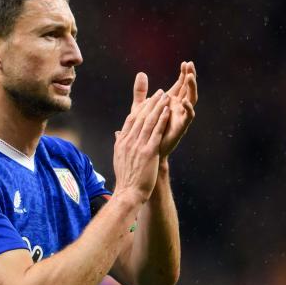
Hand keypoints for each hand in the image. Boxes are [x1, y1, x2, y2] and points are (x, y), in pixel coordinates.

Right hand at [113, 84, 170, 203]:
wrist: (129, 192)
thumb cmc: (126, 178)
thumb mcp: (119, 158)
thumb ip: (119, 143)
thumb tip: (118, 134)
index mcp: (122, 142)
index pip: (131, 120)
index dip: (140, 109)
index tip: (147, 101)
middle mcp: (129, 141)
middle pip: (140, 117)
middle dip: (151, 103)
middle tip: (159, 92)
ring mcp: (138, 146)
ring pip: (149, 121)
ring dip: (158, 107)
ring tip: (165, 96)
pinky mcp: (148, 151)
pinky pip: (156, 132)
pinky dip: (162, 120)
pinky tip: (167, 111)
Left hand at [126, 63, 197, 158]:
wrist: (148, 152)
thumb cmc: (145, 130)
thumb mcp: (140, 107)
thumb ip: (140, 92)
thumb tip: (141, 74)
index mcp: (170, 102)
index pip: (180, 85)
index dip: (183, 74)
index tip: (185, 62)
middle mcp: (178, 108)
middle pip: (187, 89)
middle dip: (190, 77)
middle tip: (190, 65)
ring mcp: (181, 116)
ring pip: (191, 99)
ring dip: (191, 88)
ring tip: (190, 77)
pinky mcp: (181, 127)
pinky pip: (188, 116)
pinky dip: (188, 108)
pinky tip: (185, 101)